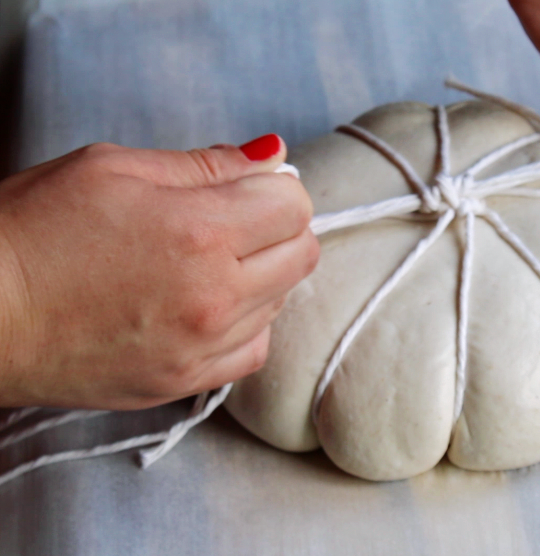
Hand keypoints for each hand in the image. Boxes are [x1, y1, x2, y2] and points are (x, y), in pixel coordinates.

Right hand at [0, 135, 318, 409]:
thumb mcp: (114, 169)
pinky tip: (208, 307)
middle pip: (301, 254)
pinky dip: (244, 324)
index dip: (276, 187)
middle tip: (235, 221)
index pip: (294, 206)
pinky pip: (253, 350)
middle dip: (278, 228)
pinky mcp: (184, 381)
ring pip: (281, 302)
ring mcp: (202, 347)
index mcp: (200, 232)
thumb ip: (206, 164)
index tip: (250, 188)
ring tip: (206, 264)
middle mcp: (214, 295)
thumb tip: (270, 156)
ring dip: (260, 275)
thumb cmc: (33, 230)